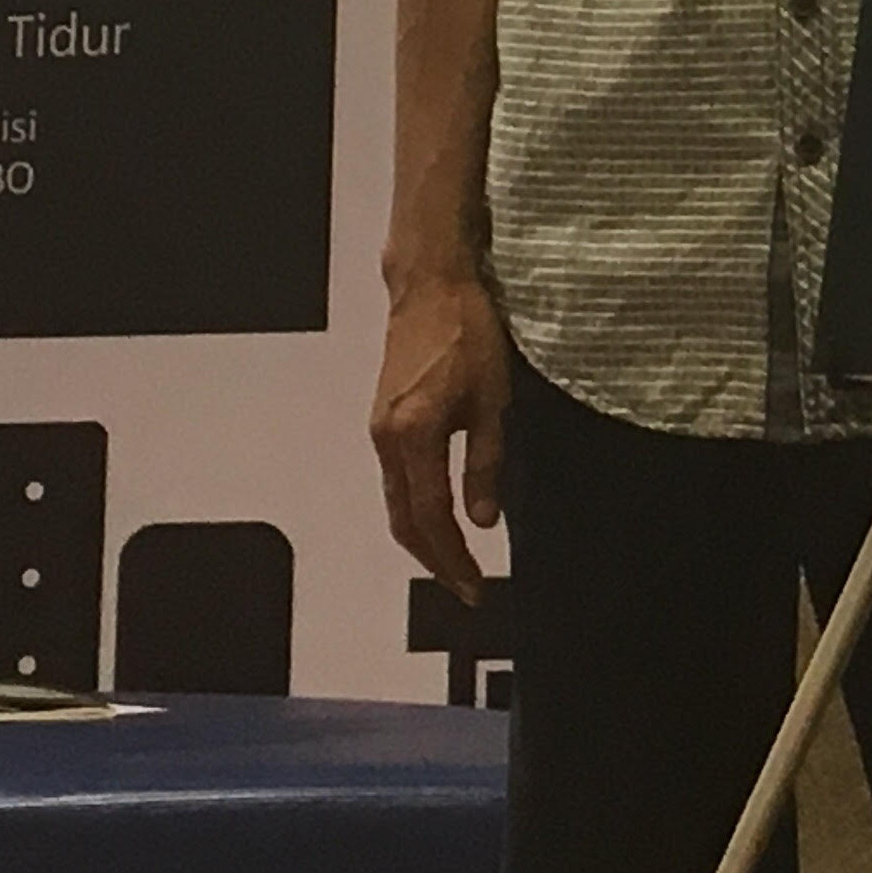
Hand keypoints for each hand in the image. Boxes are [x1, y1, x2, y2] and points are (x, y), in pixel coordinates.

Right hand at [372, 268, 510, 604]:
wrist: (431, 283)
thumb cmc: (470, 333)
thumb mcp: (493, 399)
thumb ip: (485, 463)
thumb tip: (483, 522)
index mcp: (412, 436)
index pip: (430, 517)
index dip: (452, 558)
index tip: (475, 589)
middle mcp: (385, 440)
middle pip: (403, 520)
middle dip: (434, 559)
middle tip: (466, 588)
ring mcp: (379, 429)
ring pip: (396, 502)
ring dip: (423, 536)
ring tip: (456, 561)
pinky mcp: (382, 418)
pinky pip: (396, 479)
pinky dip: (416, 507)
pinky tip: (440, 514)